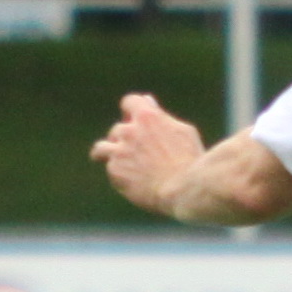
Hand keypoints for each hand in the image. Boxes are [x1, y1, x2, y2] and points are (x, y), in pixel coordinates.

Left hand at [93, 93, 205, 215]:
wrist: (182, 190)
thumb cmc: (189, 161)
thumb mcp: (182, 132)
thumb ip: (161, 116)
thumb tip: (148, 101)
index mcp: (148, 117)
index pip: (130, 102)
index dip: (130, 110)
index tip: (131, 118)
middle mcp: (130, 131)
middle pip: (118, 129)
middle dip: (126, 139)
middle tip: (136, 151)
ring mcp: (119, 151)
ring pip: (101, 148)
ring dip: (108, 152)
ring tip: (113, 161)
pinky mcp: (114, 170)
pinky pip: (111, 169)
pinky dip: (119, 174)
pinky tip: (131, 182)